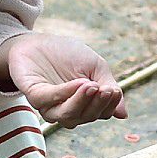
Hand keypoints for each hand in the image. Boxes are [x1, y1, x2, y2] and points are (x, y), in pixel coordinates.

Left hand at [0, 33, 127, 127]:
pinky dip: (65, 93)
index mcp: (84, 105)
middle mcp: (66, 109)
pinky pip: (48, 100)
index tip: (114, 91)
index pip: (100, 113)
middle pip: (84, 117)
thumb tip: (123, 115)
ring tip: (92, 86)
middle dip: (97, 104)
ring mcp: (49, 104)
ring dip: (81, 102)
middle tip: (106, 90)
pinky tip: (78, 82)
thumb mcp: (95, 66)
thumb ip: (108, 87)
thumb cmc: (69, 55)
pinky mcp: (33, 94)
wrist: (40, 40)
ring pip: (66, 116)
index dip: (109, 106)